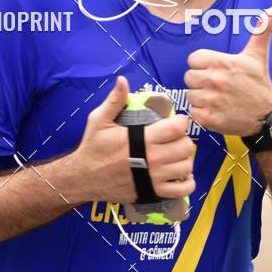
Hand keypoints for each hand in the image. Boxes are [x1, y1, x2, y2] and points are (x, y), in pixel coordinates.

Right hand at [76, 76, 195, 202]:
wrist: (84, 178)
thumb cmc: (92, 148)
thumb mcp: (99, 120)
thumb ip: (114, 100)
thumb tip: (122, 80)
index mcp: (142, 139)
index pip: (177, 128)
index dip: (181, 121)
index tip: (176, 121)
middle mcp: (152, 159)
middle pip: (185, 146)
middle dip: (183, 139)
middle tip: (175, 138)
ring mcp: (154, 177)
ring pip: (186, 166)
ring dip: (185, 159)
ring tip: (176, 154)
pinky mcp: (153, 192)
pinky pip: (181, 190)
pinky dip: (187, 182)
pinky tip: (181, 174)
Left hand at [184, 5, 271, 135]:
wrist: (267, 115)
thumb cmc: (260, 83)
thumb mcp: (259, 55)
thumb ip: (262, 30)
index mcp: (222, 62)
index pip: (193, 60)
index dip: (202, 65)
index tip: (215, 71)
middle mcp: (215, 80)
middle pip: (189, 78)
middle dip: (200, 82)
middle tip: (217, 86)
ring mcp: (211, 100)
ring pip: (190, 95)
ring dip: (201, 98)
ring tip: (218, 98)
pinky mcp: (209, 119)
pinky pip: (193, 112)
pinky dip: (202, 113)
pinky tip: (216, 110)